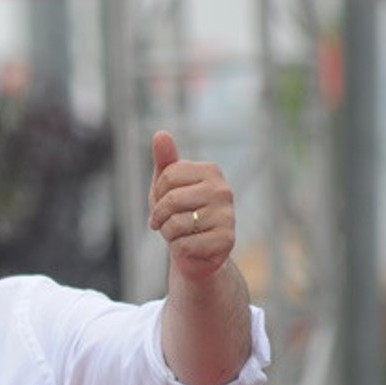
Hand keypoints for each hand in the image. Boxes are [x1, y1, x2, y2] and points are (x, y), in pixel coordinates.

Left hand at [147, 130, 235, 282]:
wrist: (195, 250)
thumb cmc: (179, 212)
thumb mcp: (167, 185)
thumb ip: (165, 159)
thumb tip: (160, 134)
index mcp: (211, 171)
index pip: (168, 175)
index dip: (158, 193)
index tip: (163, 201)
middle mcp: (223, 190)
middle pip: (171, 200)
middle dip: (159, 216)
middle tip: (165, 222)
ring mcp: (227, 215)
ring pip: (176, 224)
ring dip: (168, 233)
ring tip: (179, 233)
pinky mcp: (226, 240)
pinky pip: (184, 244)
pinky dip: (179, 248)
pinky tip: (190, 246)